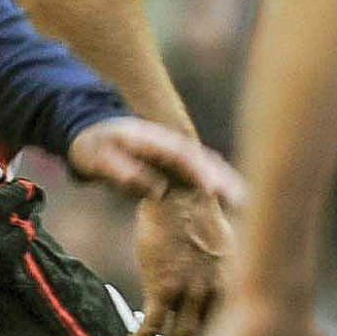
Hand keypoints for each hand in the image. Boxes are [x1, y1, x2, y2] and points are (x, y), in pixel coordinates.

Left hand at [65, 115, 243, 215]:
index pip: (180, 155)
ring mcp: (175, 151)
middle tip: (239, 200)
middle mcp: (169, 143)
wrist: (95, 133)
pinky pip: (201, 170)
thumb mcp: (97, 158)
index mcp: (151, 140)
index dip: (197, 170)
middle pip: (200, 158)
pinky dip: (218, 181)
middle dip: (221, 177)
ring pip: (206, 163)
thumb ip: (120, 170)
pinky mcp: (176, 162)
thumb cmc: (94, 147)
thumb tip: (155, 189)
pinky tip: (234, 200)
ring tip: (242, 202)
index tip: (211, 188)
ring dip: (225, 180)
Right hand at [119, 181, 228, 335]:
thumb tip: (217, 291)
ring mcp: (191, 291)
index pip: (232, 328)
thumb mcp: (223, 247)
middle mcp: (218, 291)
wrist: (177, 190)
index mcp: (236, 283)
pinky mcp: (162, 287)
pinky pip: (149, 328)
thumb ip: (222, 274)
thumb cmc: (196, 213)